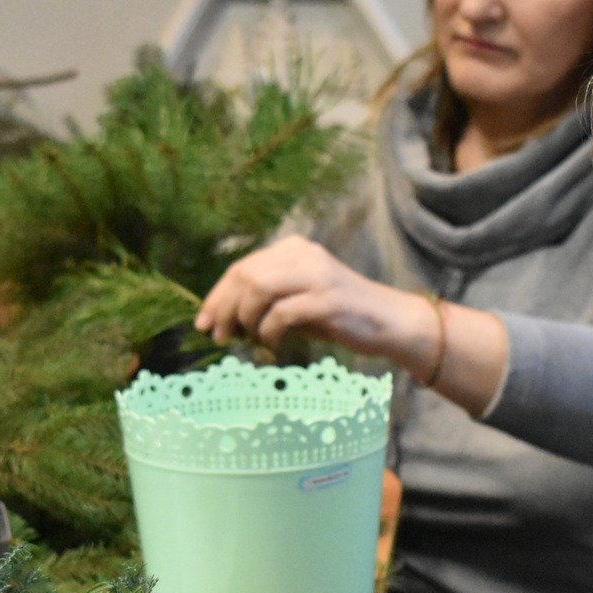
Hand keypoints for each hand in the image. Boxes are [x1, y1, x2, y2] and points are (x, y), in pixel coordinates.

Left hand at [195, 236, 434, 364]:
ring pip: (258, 289)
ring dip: (245, 319)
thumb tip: (224, 317)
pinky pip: (282, 313)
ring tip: (248, 339)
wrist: (389, 321)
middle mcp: (304, 255)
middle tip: (218, 335)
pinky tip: (272, 344)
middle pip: (245, 275)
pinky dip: (269, 331)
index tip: (203, 322)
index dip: (217, 295)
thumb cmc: (341, 315)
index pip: (243, 267)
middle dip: (223, 308)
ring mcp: (317, 276)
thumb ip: (268, 299)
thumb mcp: (300, 299)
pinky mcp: (328, 300)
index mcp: (294, 249)